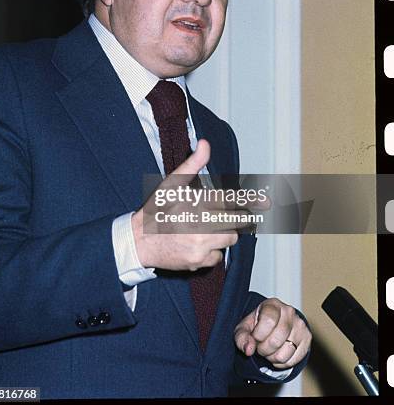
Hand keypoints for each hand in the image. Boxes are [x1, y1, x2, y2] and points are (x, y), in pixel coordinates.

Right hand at [131, 139, 262, 271]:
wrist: (138, 241)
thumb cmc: (156, 209)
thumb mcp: (172, 183)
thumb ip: (193, 164)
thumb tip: (205, 144)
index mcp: (197, 202)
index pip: (231, 199)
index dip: (251, 199)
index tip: (267, 201)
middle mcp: (201, 224)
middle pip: (237, 222)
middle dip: (235, 218)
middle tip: (227, 216)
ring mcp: (200, 244)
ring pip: (229, 239)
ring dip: (222, 234)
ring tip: (203, 229)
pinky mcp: (198, 261)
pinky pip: (218, 257)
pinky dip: (211, 251)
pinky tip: (196, 244)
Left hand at [234, 297, 311, 368]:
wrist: (274, 324)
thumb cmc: (258, 324)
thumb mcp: (244, 328)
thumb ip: (242, 337)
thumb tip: (248, 350)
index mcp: (272, 304)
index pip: (268, 322)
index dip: (258, 335)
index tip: (254, 337)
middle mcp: (289, 312)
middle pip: (276, 340)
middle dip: (264, 349)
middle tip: (260, 346)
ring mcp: (300, 325)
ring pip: (284, 353)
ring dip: (272, 357)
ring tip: (269, 349)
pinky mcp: (307, 338)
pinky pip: (293, 360)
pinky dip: (282, 363)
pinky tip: (278, 353)